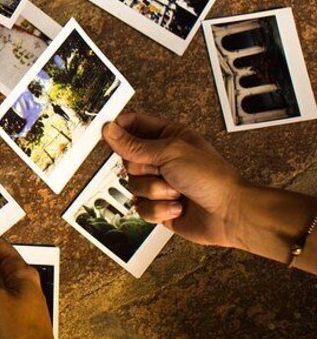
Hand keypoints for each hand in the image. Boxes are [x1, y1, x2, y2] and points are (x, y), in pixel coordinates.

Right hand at [103, 112, 245, 247]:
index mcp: (167, 137)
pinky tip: (177, 207)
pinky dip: (159, 209)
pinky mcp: (159, 206)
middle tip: (162, 171)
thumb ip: (134, 144)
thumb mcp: (170, 153)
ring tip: (177, 192)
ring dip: (155, 192)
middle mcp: (162, 159)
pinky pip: (141, 208)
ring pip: (133, 186)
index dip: (118, 129)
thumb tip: (109, 130)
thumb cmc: (211, 178)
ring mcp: (160, 184)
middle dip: (145, 170)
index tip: (108, 134)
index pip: (133, 125)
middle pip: (128, 160)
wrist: (230, 214)